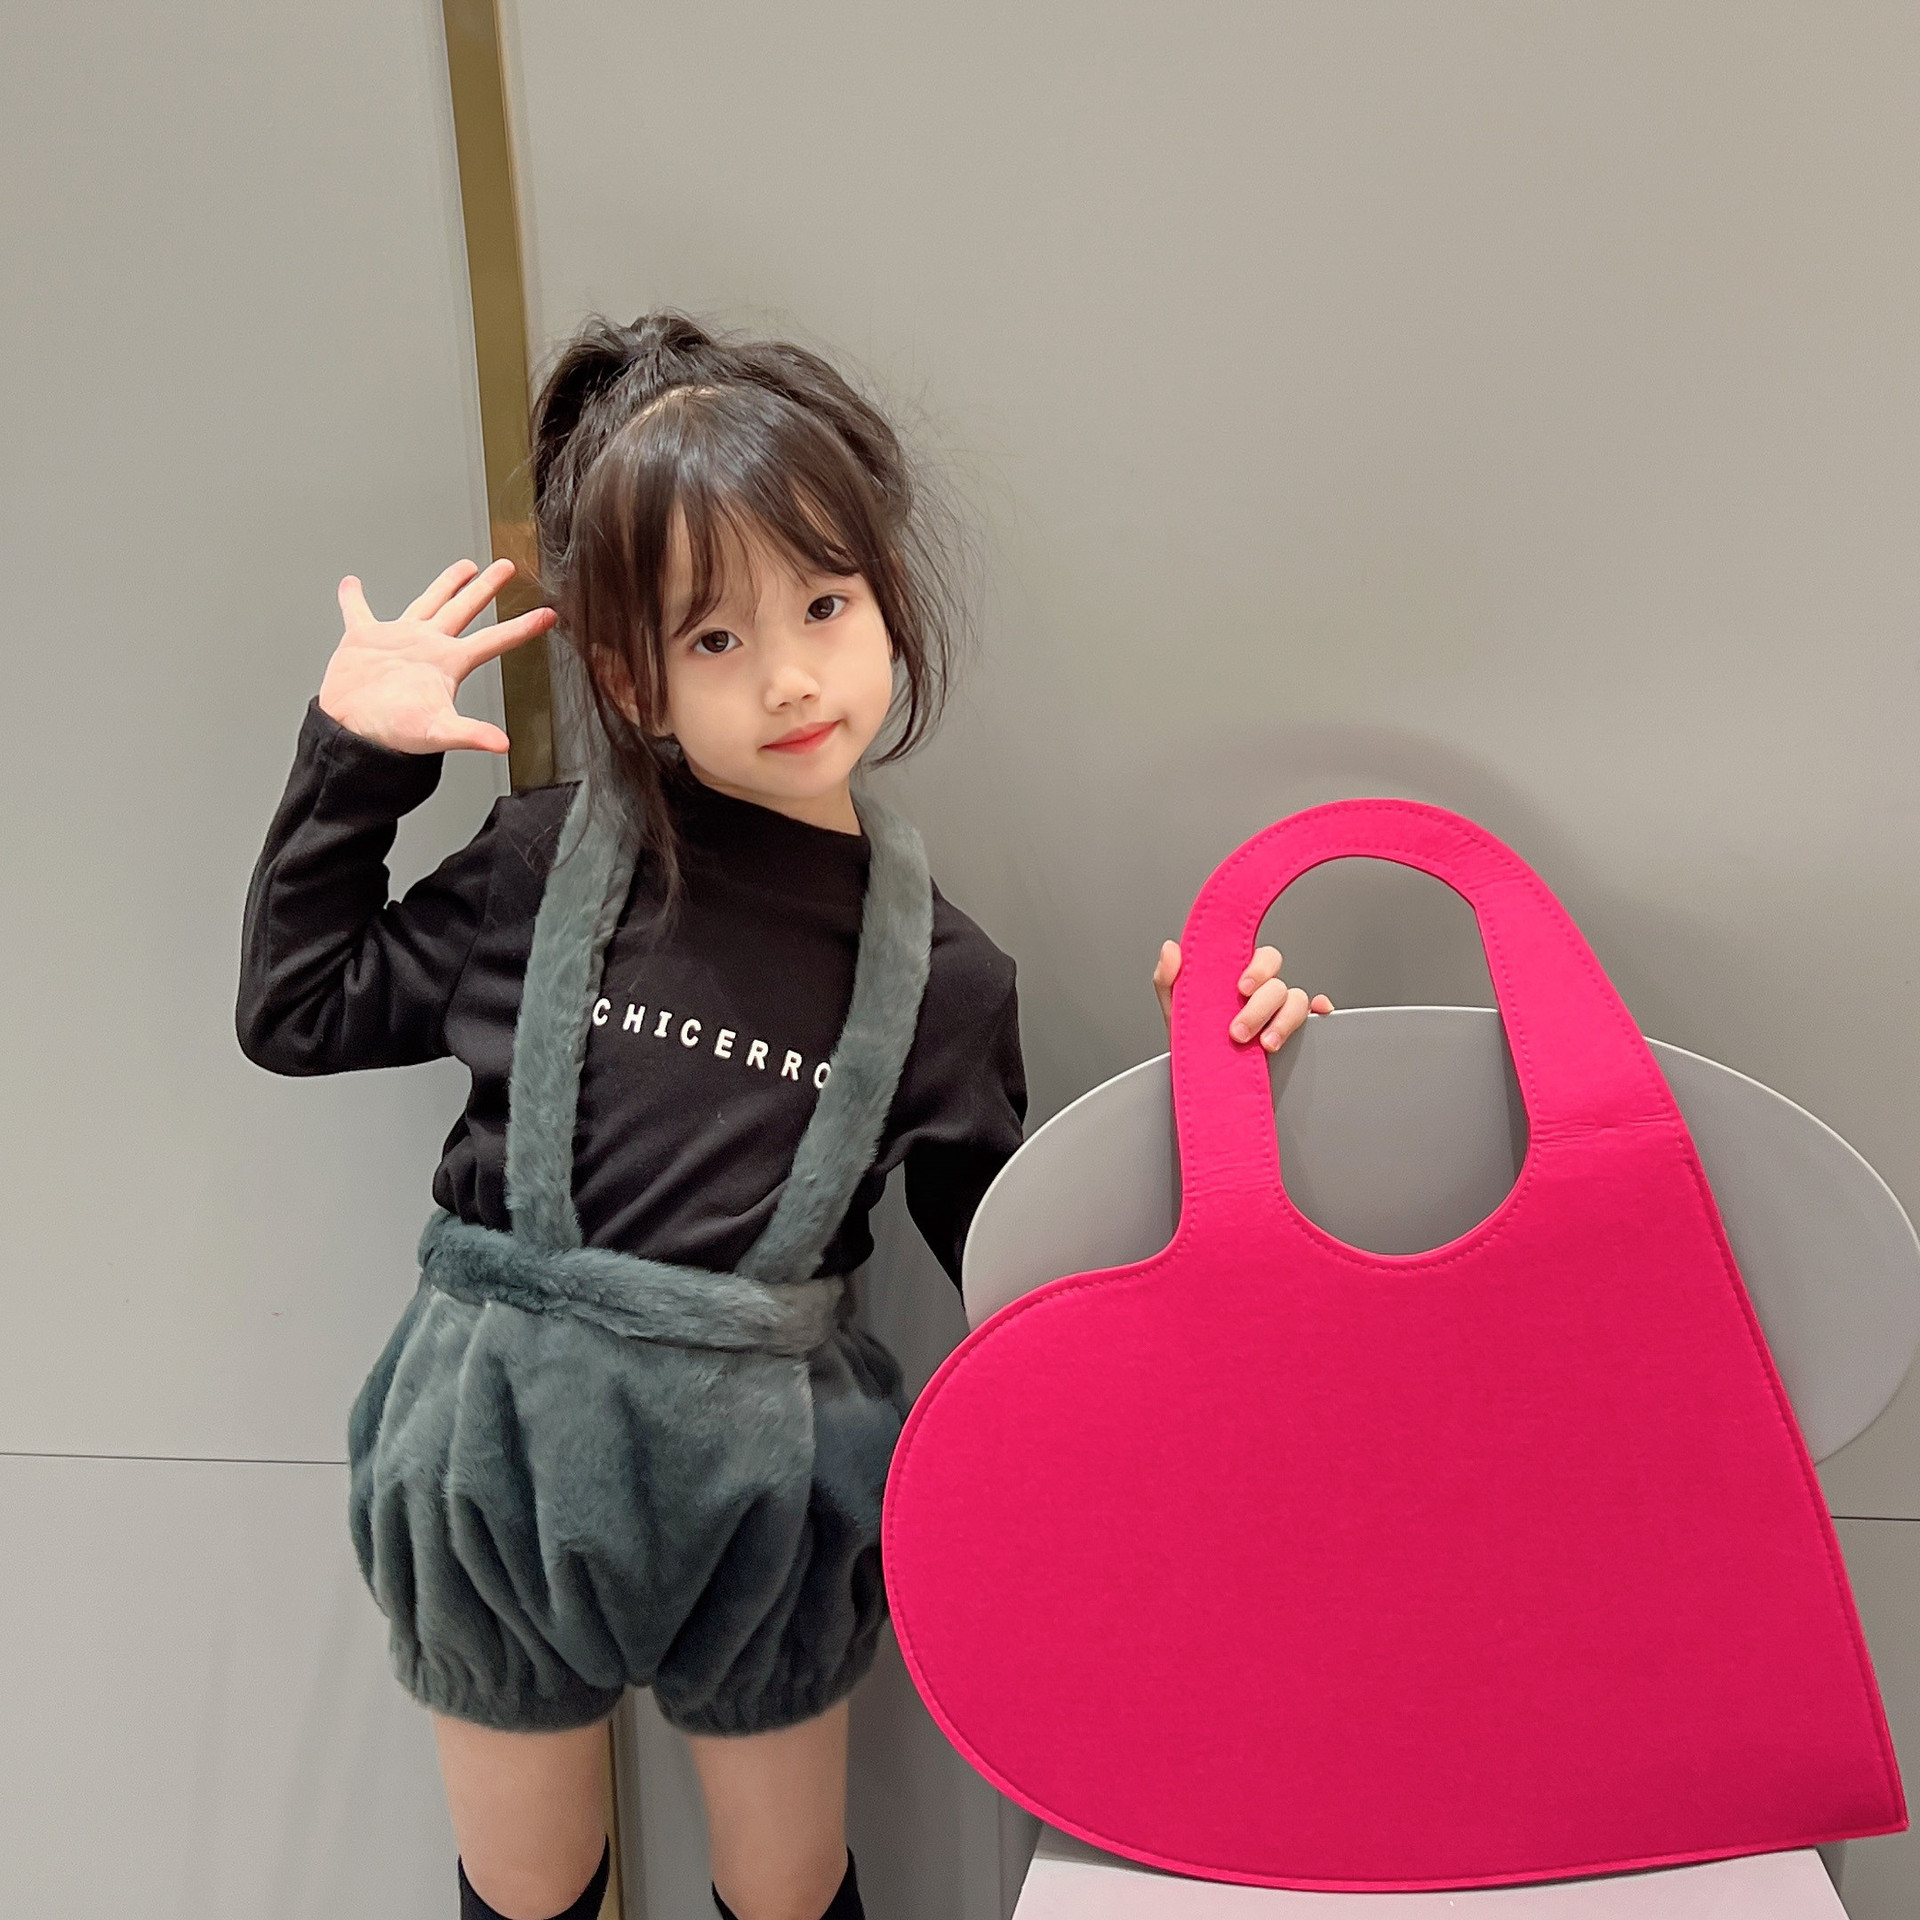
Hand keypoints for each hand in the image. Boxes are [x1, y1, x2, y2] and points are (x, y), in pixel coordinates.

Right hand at [317, 558, 558, 754]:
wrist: (351, 733)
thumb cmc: (391, 733)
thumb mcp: (437, 732)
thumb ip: (470, 734)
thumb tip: (502, 744)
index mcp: (448, 663)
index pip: (494, 640)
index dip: (522, 627)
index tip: (549, 615)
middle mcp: (429, 647)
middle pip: (465, 609)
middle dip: (487, 587)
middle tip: (507, 567)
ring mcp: (398, 640)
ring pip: (428, 602)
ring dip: (446, 584)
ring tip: (465, 566)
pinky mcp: (364, 639)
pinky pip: (359, 612)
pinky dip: (353, 599)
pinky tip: (352, 584)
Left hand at [1152, 941, 1333, 1050]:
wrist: (1203, 1080)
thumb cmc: (1194, 1039)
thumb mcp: (1176, 1009)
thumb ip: (1169, 978)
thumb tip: (1171, 950)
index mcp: (1241, 978)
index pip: (1262, 958)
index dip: (1258, 968)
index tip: (1242, 988)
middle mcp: (1265, 993)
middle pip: (1278, 984)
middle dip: (1260, 1007)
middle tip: (1238, 1031)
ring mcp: (1281, 1014)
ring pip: (1297, 1002)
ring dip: (1283, 1021)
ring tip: (1264, 1045)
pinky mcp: (1296, 1036)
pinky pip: (1317, 1019)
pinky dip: (1320, 1015)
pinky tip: (1314, 1018)